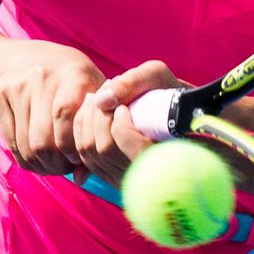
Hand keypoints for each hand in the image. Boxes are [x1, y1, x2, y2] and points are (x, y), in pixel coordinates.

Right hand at [0, 45, 105, 174]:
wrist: (37, 58)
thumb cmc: (77, 85)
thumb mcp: (95, 97)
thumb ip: (96, 132)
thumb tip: (82, 177)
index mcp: (73, 73)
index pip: (65, 115)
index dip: (72, 145)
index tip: (79, 157)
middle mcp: (41, 75)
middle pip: (42, 139)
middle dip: (56, 164)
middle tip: (65, 167)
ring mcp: (16, 84)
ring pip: (25, 146)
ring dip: (41, 165)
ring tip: (53, 164)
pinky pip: (11, 143)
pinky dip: (26, 159)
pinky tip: (38, 157)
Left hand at [72, 60, 185, 186]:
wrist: (172, 112)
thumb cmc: (166, 92)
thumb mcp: (157, 76)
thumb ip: (132, 84)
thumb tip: (102, 101)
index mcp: (167, 155)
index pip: (137, 152)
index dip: (122, 127)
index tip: (123, 108)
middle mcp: (146, 174)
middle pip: (105, 149)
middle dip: (98, 116)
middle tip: (104, 94)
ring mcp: (126, 177)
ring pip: (90, 152)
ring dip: (87, 119)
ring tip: (97, 97)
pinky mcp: (110, 175)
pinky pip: (85, 155)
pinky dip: (82, 128)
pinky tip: (92, 110)